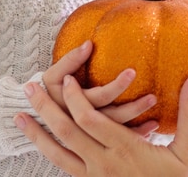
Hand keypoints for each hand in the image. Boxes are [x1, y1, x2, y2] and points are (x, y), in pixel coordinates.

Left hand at [17, 72, 187, 176]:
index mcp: (126, 151)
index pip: (90, 120)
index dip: (75, 98)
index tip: (66, 78)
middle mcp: (105, 165)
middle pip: (66, 134)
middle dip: (46, 109)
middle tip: (29, 89)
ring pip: (57, 155)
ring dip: (37, 134)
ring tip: (21, 118)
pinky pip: (65, 169)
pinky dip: (50, 154)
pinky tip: (43, 145)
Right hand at [41, 41, 156, 131]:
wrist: (34, 118)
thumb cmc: (47, 91)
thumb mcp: (52, 76)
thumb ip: (70, 60)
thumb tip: (89, 44)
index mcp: (71, 107)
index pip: (99, 98)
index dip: (116, 86)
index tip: (133, 72)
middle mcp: (81, 124)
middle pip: (111, 118)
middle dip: (132, 107)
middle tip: (153, 96)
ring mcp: (90, 136)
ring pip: (117, 131)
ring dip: (136, 119)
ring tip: (153, 104)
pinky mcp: (98, 142)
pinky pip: (120, 141)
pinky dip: (136, 134)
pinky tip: (152, 126)